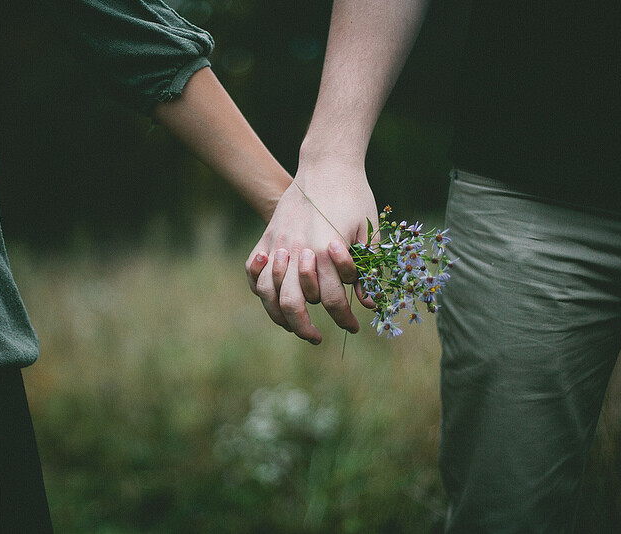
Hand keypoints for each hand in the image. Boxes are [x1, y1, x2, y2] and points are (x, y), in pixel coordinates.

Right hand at [245, 157, 377, 343]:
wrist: (328, 165)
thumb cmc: (354, 197)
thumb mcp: (367, 232)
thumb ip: (366, 270)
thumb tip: (367, 304)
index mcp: (326, 252)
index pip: (332, 300)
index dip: (345, 319)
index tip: (354, 327)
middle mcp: (298, 251)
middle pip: (293, 304)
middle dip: (305, 329)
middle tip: (317, 337)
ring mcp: (278, 244)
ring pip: (268, 293)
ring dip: (279, 316)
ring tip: (293, 326)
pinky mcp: (267, 237)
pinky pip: (253, 272)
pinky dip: (260, 290)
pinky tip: (271, 300)